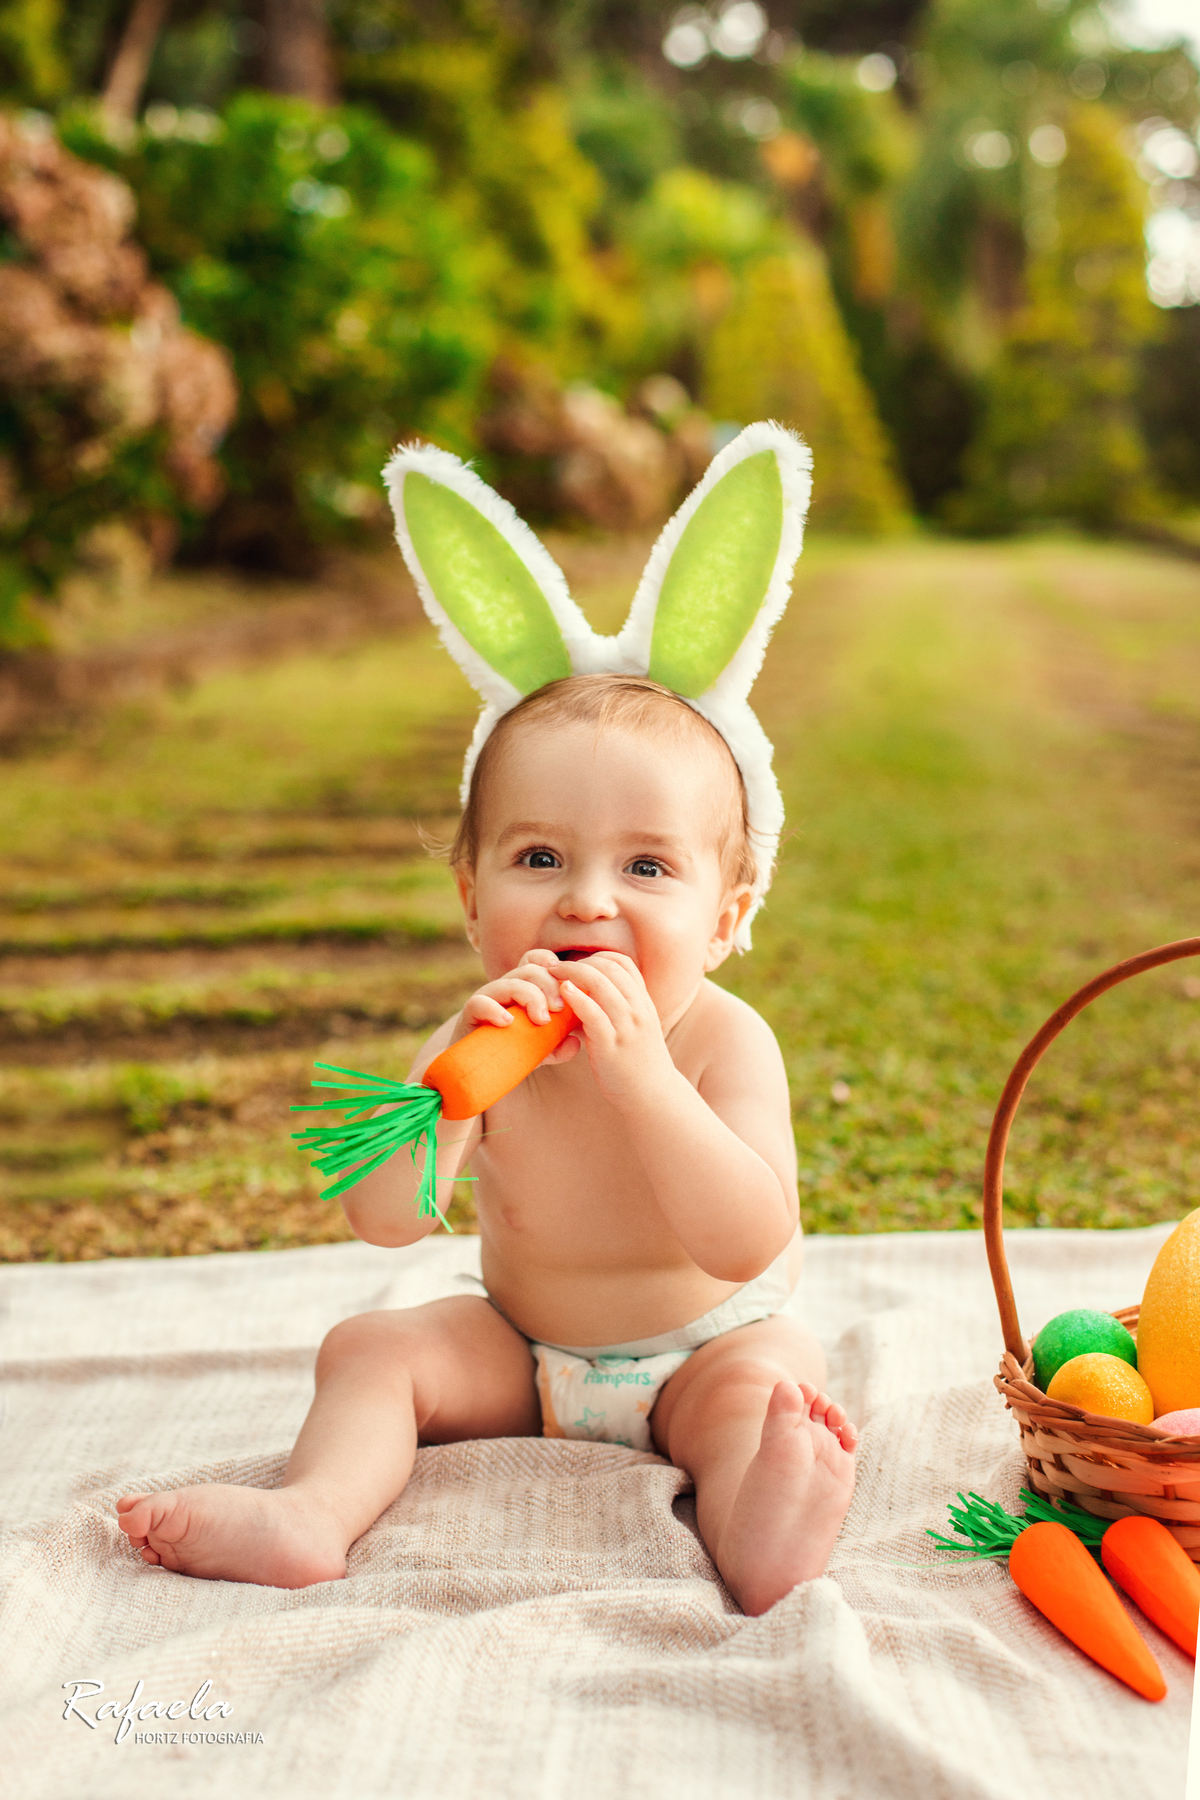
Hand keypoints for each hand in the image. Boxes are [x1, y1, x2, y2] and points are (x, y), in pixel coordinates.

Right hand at [451, 950, 568, 1044]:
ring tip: (542, 1020)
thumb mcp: (539, 1050)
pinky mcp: (470, 1014)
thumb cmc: (510, 1052)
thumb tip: (575, 1043)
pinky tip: (508, 1023)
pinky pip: (480, 1003)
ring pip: (510, 983)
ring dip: (531, 998)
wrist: (475, 1069)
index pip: (536, 961)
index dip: (552, 964)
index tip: (568, 985)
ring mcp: (487, 998)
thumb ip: (557, 1046)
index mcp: (522, 987)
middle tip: (559, 1009)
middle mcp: (505, 987)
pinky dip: (495, 1010)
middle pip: (529, 970)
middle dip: (549, 986)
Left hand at [549, 952, 676, 1108]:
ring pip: (599, 984)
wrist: (654, 1095)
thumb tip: (587, 997)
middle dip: (578, 962)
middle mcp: (638, 1009)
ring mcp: (626, 1026)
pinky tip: (562, 993)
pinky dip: (575, 997)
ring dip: (572, 973)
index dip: (597, 957)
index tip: (576, 964)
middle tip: (554, 966)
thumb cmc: (638, 1063)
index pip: (622, 963)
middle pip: (609, 968)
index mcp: (644, 1003)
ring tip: (552, 976)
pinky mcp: (611, 1045)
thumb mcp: (636, 1029)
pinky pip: (592, 1012)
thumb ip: (618, 1010)